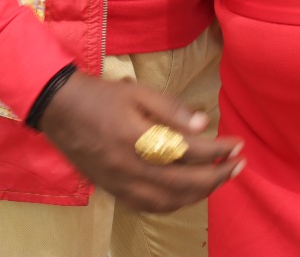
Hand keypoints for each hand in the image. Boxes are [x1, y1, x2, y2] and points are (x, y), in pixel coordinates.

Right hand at [37, 70, 243, 212]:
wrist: (60, 111)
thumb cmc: (101, 97)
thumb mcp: (136, 92)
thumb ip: (171, 110)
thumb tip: (203, 125)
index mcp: (138, 140)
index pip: (188, 152)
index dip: (217, 150)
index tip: (237, 145)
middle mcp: (131, 169)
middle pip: (184, 183)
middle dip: (217, 176)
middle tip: (239, 164)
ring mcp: (122, 185)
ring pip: (170, 202)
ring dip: (200, 193)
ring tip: (219, 178)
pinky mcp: (115, 192)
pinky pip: (151, 207)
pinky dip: (176, 203)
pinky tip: (187, 193)